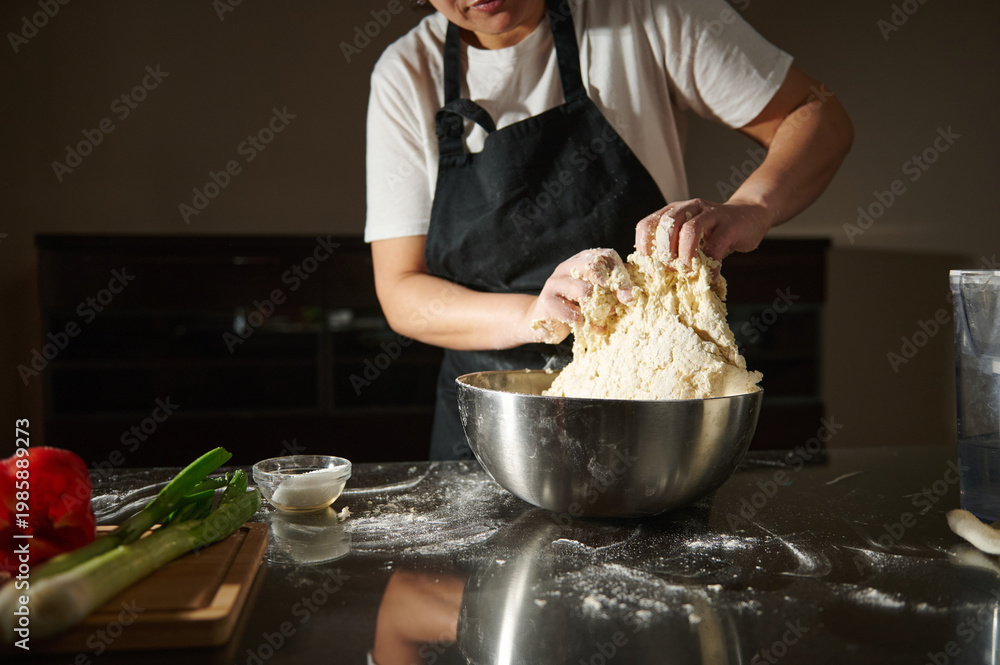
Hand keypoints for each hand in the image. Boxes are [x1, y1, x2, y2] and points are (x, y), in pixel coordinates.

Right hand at [524, 248, 632, 342]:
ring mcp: (554, 283)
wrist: (545, 321)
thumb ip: (611, 288)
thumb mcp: (594, 292)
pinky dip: (584, 323)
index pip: (606, 255)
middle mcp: (567, 267)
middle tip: (620, 304)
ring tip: (602, 319)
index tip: (629, 295)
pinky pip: (572, 313)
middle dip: (612, 286)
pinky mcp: (547, 302)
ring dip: (598, 309)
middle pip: (593, 265)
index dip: (620, 273)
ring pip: (584, 291)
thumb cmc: (574, 305)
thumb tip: (631, 292)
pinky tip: (588, 327)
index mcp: (581, 260)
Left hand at [635, 198, 773, 265]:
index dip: (644, 249)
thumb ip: (673, 252)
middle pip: (666, 225)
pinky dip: (711, 264)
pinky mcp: (729, 225)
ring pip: (690, 230)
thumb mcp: (689, 239)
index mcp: (672, 212)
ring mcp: (710, 214)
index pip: (647, 225)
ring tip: (688, 273)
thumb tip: (655, 279)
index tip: (650, 269)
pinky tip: (711, 276)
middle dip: (664, 253)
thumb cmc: (714, 234)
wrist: (750, 216)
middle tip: (670, 272)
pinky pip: (716, 245)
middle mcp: (688, 208)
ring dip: (685, 256)